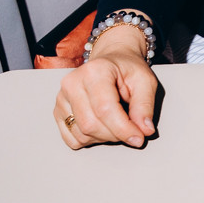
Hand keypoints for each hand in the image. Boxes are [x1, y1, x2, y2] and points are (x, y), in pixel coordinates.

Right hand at [53, 28, 157, 149]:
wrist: (111, 63)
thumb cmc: (127, 70)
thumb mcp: (145, 81)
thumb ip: (145, 105)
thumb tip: (144, 130)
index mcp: (95, 71)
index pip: (105, 109)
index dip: (123, 128)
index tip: (139, 138)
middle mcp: (72, 84)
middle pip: (91, 125)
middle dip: (116, 134)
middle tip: (132, 128)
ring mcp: (61, 99)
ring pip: (81, 135)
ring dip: (104, 138)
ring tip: (118, 122)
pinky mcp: (57, 112)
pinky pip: (72, 139)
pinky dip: (91, 140)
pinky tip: (103, 126)